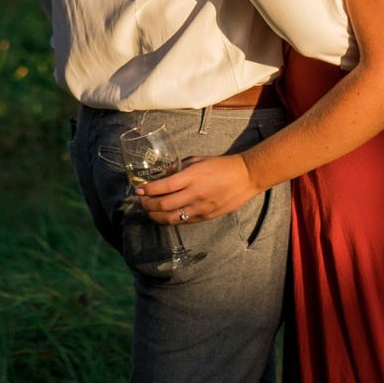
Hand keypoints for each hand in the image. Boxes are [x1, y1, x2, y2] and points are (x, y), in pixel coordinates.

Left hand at [132, 152, 258, 226]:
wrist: (245, 177)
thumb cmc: (221, 165)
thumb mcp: (199, 160)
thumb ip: (181, 169)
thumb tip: (164, 175)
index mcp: (192, 177)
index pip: (164, 187)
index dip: (148, 190)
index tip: (138, 190)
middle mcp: (195, 194)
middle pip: (164, 205)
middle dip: (148, 205)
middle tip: (140, 202)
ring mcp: (201, 208)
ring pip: (172, 218)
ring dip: (156, 216)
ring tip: (149, 212)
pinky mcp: (206, 217)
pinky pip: (184, 221)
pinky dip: (171, 220)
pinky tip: (164, 216)